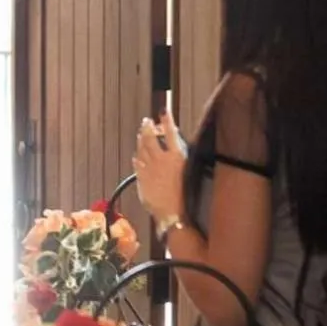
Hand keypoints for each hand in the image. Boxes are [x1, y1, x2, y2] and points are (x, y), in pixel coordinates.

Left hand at [132, 111, 185, 226]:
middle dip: (147, 127)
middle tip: (146, 121)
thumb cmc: (186, 195)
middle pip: (151, 138)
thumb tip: (176, 148)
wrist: (174, 213)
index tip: (163, 112)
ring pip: (142, 148)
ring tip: (141, 134)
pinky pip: (137, 163)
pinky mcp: (141, 177)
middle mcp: (161, 159)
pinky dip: (137, 157)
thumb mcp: (189, 171)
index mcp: (177, 156)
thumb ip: (180, 158)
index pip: (170, 132)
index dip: (167, 120)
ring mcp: (149, 168)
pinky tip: (137, 155)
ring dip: (141, 139)